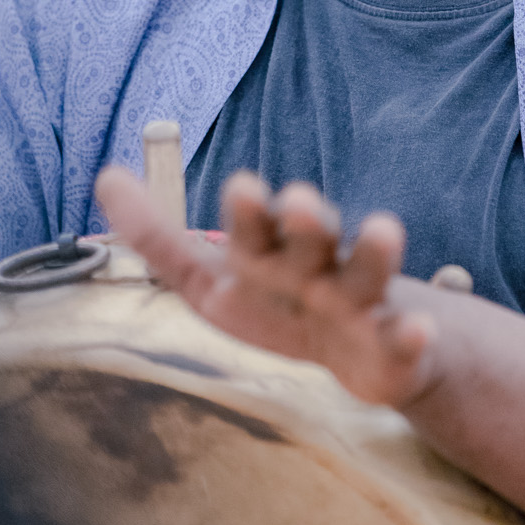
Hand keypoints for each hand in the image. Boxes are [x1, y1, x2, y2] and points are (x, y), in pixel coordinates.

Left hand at [93, 167, 439, 409]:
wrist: (362, 349)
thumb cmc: (280, 302)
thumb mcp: (211, 278)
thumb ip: (159, 237)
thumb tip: (106, 176)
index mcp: (271, 252)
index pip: (256, 226)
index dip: (249, 211)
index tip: (241, 186)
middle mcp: (318, 267)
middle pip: (311, 238)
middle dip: (306, 220)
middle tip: (301, 202)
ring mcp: (361, 303)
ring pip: (368, 272)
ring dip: (373, 249)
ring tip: (383, 229)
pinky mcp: (395, 346)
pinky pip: (407, 340)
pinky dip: (414, 334)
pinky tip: (419, 329)